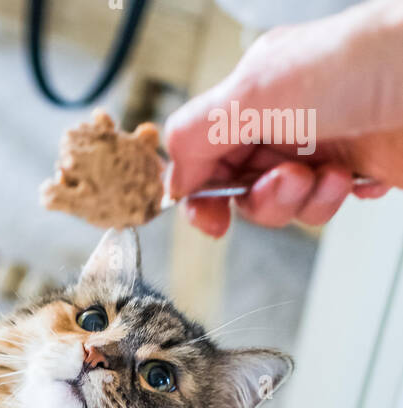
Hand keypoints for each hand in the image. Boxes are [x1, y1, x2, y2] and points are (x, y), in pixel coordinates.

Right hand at [165, 0, 402, 235]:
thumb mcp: (257, 90)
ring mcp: (318, 145)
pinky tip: (355, 176)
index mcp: (253, 90)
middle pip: (240, 187)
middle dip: (262, 197)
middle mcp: (283, 117)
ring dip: (302, 201)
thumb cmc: (361, 62)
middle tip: (289, 179)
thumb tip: (172, 177)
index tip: (211, 218)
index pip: (201, 152)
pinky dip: (335, 200)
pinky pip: (324, 207)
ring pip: (282, 204)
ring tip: (329, 175)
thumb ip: (198, 133)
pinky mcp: (353, 169)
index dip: (200, 190)